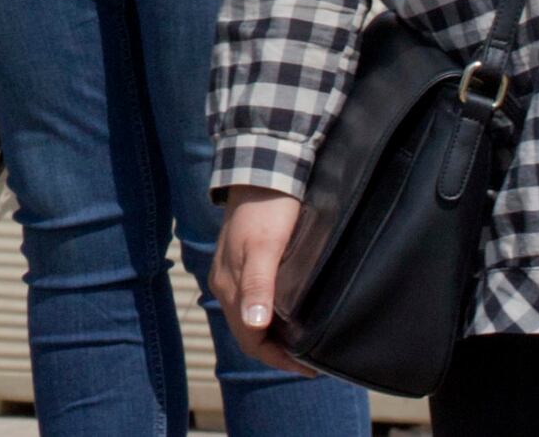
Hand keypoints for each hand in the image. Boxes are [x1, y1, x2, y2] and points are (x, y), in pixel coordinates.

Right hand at [210, 188, 314, 376]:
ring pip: (251, 319)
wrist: (262, 170)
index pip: (251, 340)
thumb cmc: (266, 209)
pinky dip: (271, 318)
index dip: (279, 360)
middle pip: (249, 334)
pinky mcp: (242, 263)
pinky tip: (290, 315)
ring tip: (305, 343)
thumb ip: (258, 286)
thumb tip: (255, 326)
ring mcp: (232, 274)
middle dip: (278, 354)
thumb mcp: (265, 248)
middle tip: (313, 362)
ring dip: (275, 338)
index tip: (310, 368)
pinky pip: (253, 301)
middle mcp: (225, 285)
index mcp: (228, 287)